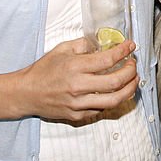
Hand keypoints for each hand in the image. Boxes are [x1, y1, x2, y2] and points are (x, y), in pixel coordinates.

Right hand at [15, 37, 138, 122]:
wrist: (26, 93)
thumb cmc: (43, 71)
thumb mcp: (61, 49)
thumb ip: (83, 45)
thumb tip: (102, 45)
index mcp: (75, 67)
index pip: (107, 60)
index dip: (123, 52)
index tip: (130, 47)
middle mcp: (78, 86)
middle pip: (115, 81)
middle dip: (131, 72)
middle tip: (133, 65)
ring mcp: (78, 103)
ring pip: (113, 100)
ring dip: (128, 89)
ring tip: (133, 81)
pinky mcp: (77, 115)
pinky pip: (101, 109)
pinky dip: (113, 100)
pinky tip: (117, 92)